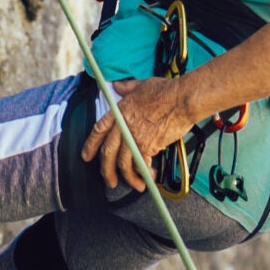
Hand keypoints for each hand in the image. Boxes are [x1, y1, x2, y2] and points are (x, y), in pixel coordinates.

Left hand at [79, 77, 199, 193]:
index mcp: (119, 111)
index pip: (98, 130)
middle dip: (106, 170)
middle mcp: (123, 126)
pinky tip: (149, 177)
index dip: (90, 145)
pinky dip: (145, 173)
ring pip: (124, 163)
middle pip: (108, 152)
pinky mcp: (148, 146)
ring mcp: (134, 137)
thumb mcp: (141, 85)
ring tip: (135, 185)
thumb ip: (127, 88)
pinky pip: (141, 165)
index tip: (86, 156)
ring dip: (128, 178)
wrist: (182, 99)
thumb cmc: (165, 91)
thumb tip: (119, 86)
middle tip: (110, 181)